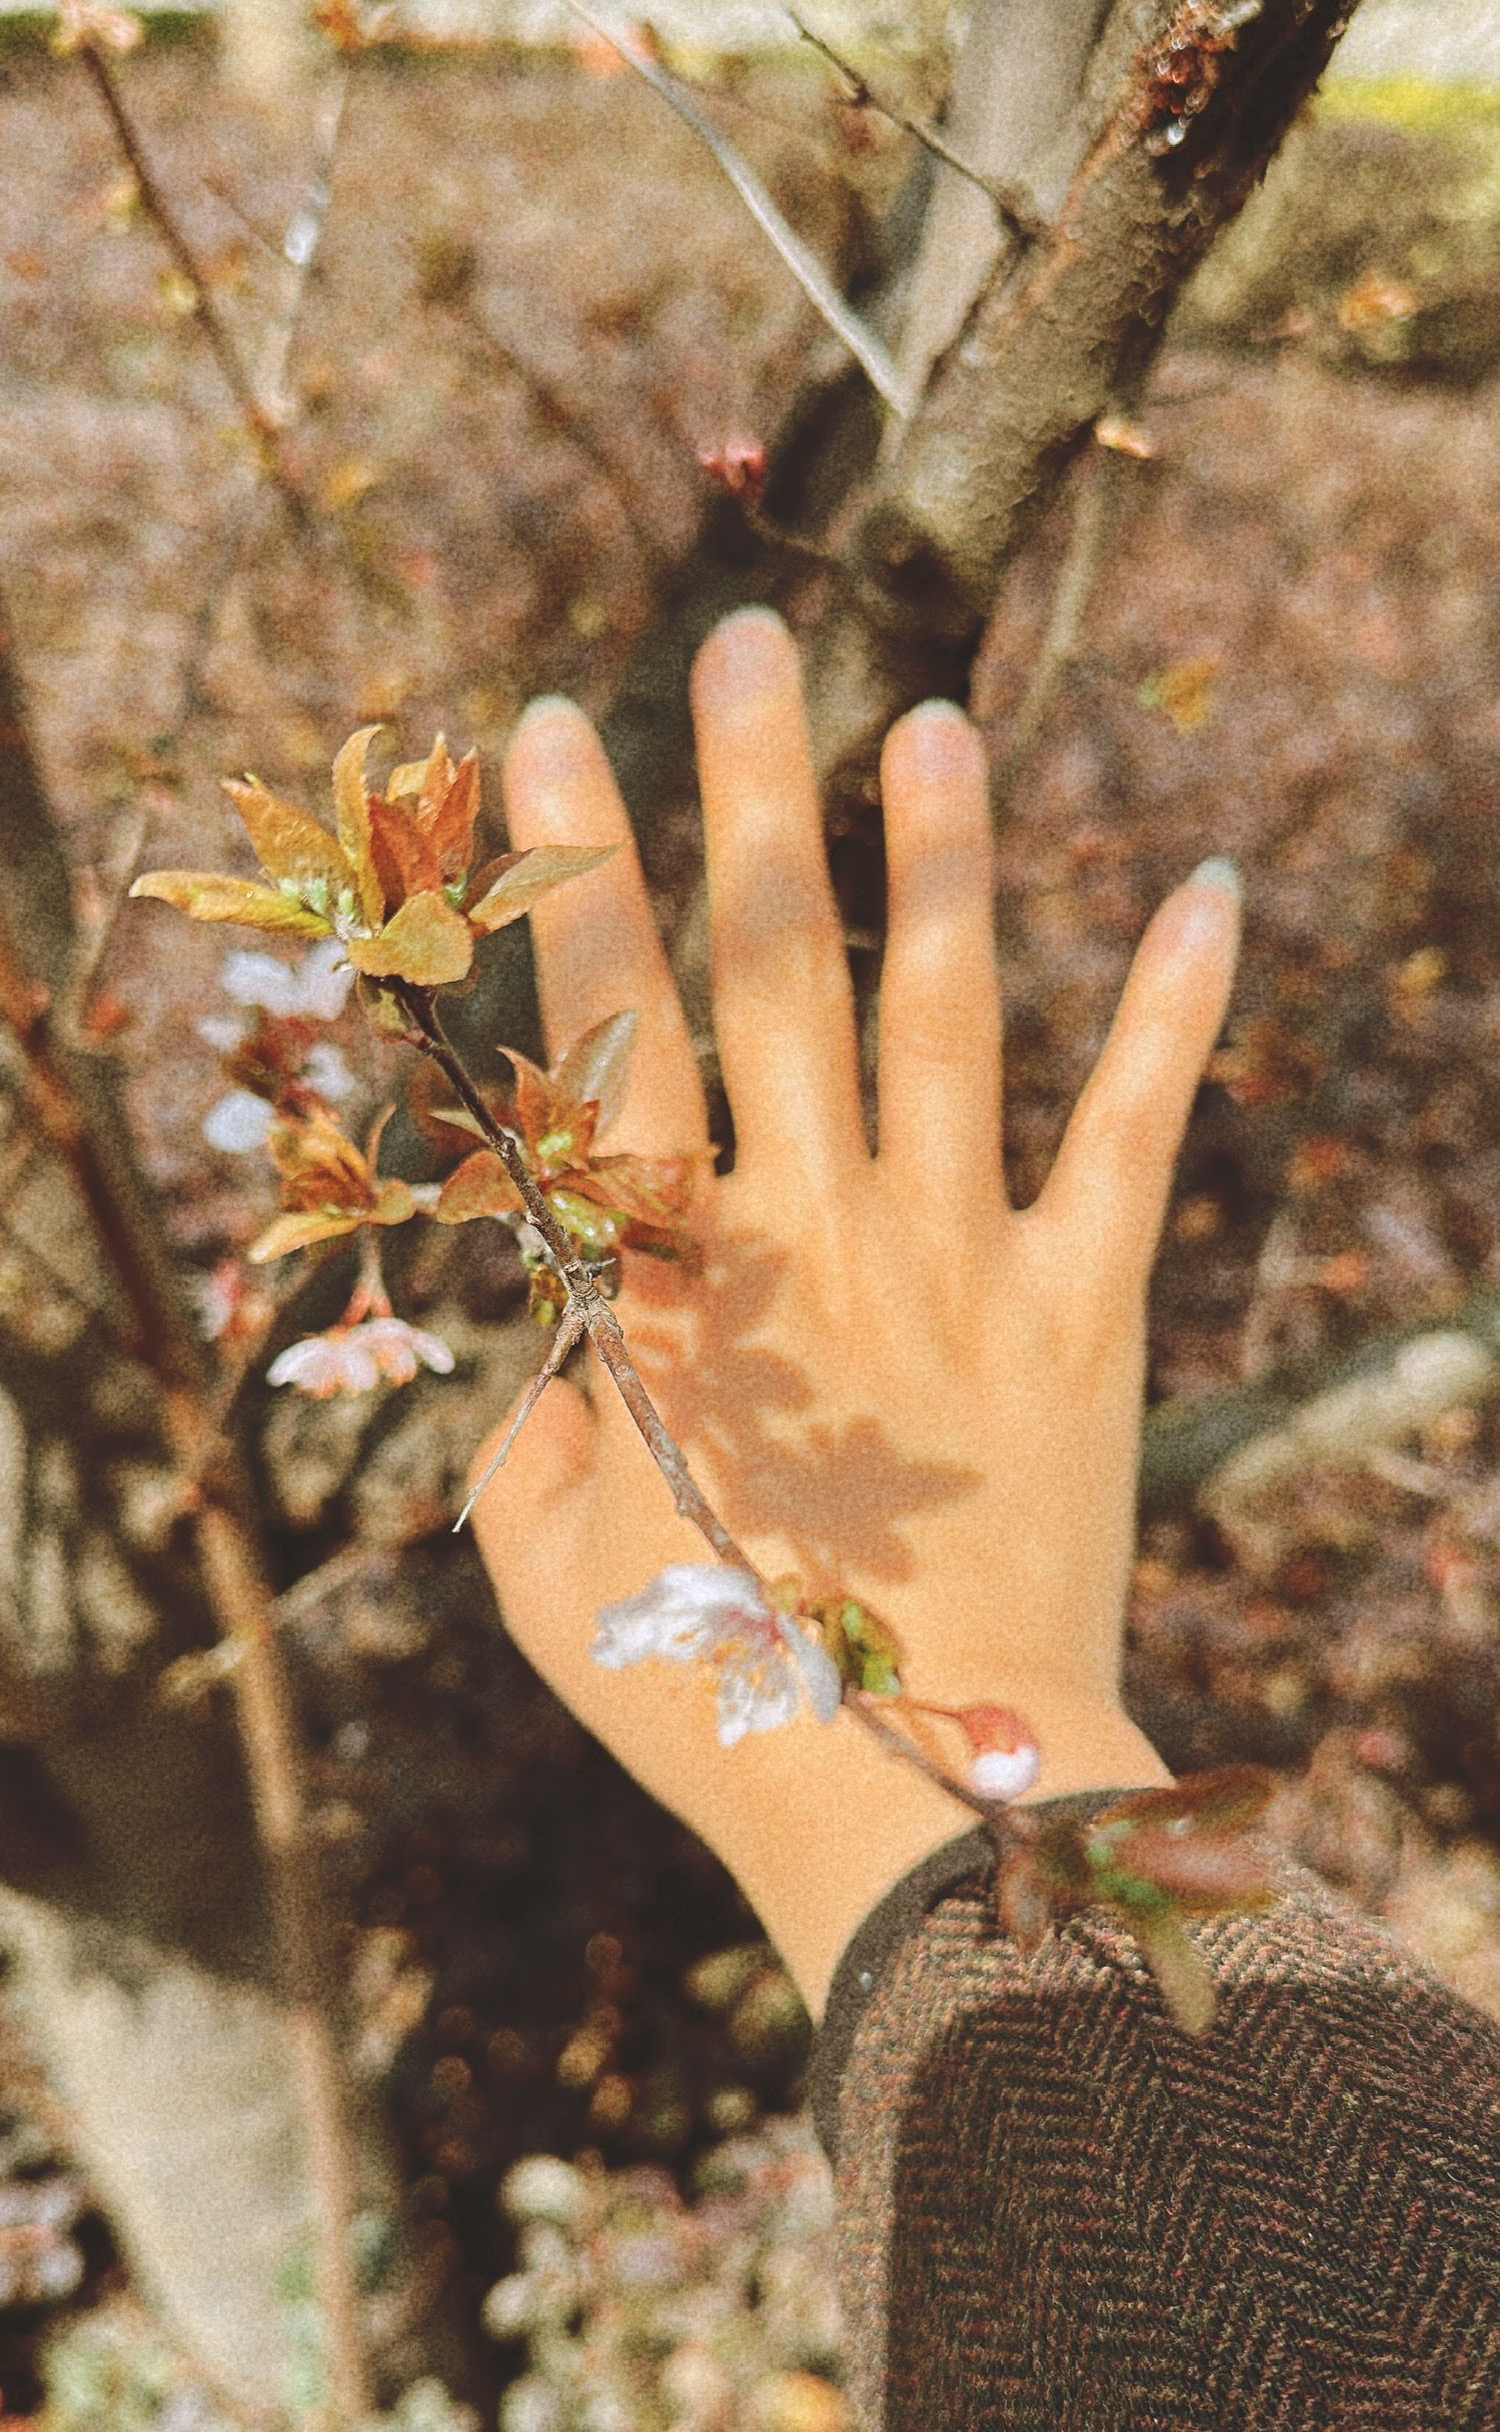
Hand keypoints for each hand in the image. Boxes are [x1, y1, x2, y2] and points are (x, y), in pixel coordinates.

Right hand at [471, 609, 1240, 2011]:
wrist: (918, 1791)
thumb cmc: (706, 1686)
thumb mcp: (538, 1561)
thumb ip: (529, 1420)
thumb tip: (562, 1342)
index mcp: (666, 1276)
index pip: (603, 1028)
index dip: (571, 871)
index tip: (548, 728)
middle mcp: (809, 1228)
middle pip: (767, 970)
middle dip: (745, 792)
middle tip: (743, 639)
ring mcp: (954, 1257)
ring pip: (940, 1012)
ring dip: (934, 854)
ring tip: (932, 716)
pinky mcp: (1081, 1311)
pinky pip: (1133, 1133)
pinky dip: (1176, 1012)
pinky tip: (1212, 890)